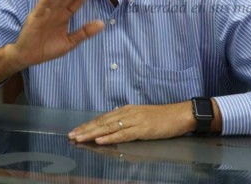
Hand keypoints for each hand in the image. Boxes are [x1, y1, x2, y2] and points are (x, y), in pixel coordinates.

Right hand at [0, 0, 104, 84]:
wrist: (27, 57)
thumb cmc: (47, 49)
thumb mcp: (70, 42)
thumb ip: (84, 32)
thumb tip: (102, 23)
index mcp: (64, 16)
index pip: (77, 1)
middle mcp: (56, 11)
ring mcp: (46, 12)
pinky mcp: (36, 16)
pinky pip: (43, 5)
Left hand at [68, 102, 196, 144]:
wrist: (180, 114)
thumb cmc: (163, 117)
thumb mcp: (142, 117)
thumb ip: (128, 121)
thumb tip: (114, 126)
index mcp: (127, 110)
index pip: (103, 118)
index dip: (88, 124)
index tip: (76, 130)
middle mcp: (128, 113)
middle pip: (102, 122)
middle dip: (85, 129)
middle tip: (70, 135)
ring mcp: (134, 120)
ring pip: (108, 128)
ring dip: (92, 133)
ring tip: (79, 138)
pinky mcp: (142, 129)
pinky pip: (122, 134)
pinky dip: (109, 138)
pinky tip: (99, 140)